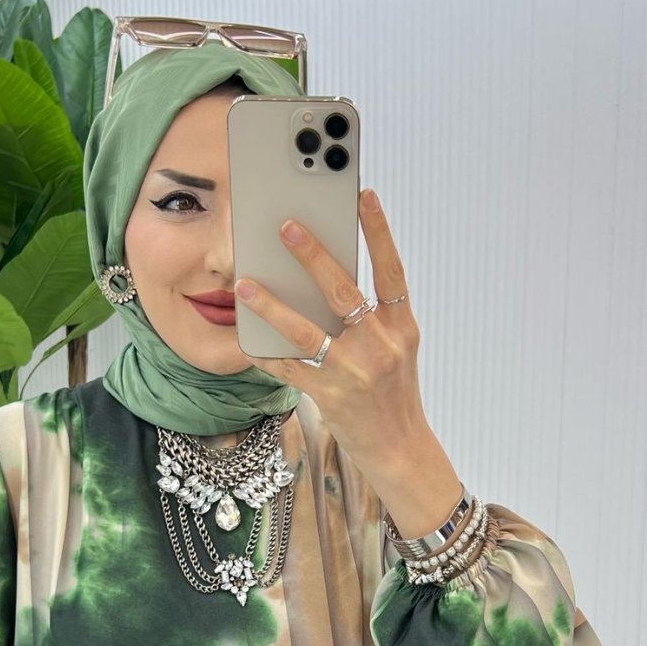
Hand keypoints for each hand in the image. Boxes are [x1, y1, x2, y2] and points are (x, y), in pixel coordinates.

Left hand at [234, 189, 427, 476]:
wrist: (400, 450)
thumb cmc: (393, 393)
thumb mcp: (396, 349)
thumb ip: (370, 316)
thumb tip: (327, 278)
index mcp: (401, 328)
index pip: (391, 271)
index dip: (379, 232)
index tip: (364, 195)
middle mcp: (380, 346)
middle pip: (342, 291)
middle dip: (312, 255)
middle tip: (285, 226)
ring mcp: (353, 372)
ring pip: (305, 331)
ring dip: (271, 305)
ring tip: (245, 283)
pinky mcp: (329, 396)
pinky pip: (288, 368)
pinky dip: (265, 352)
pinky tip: (246, 337)